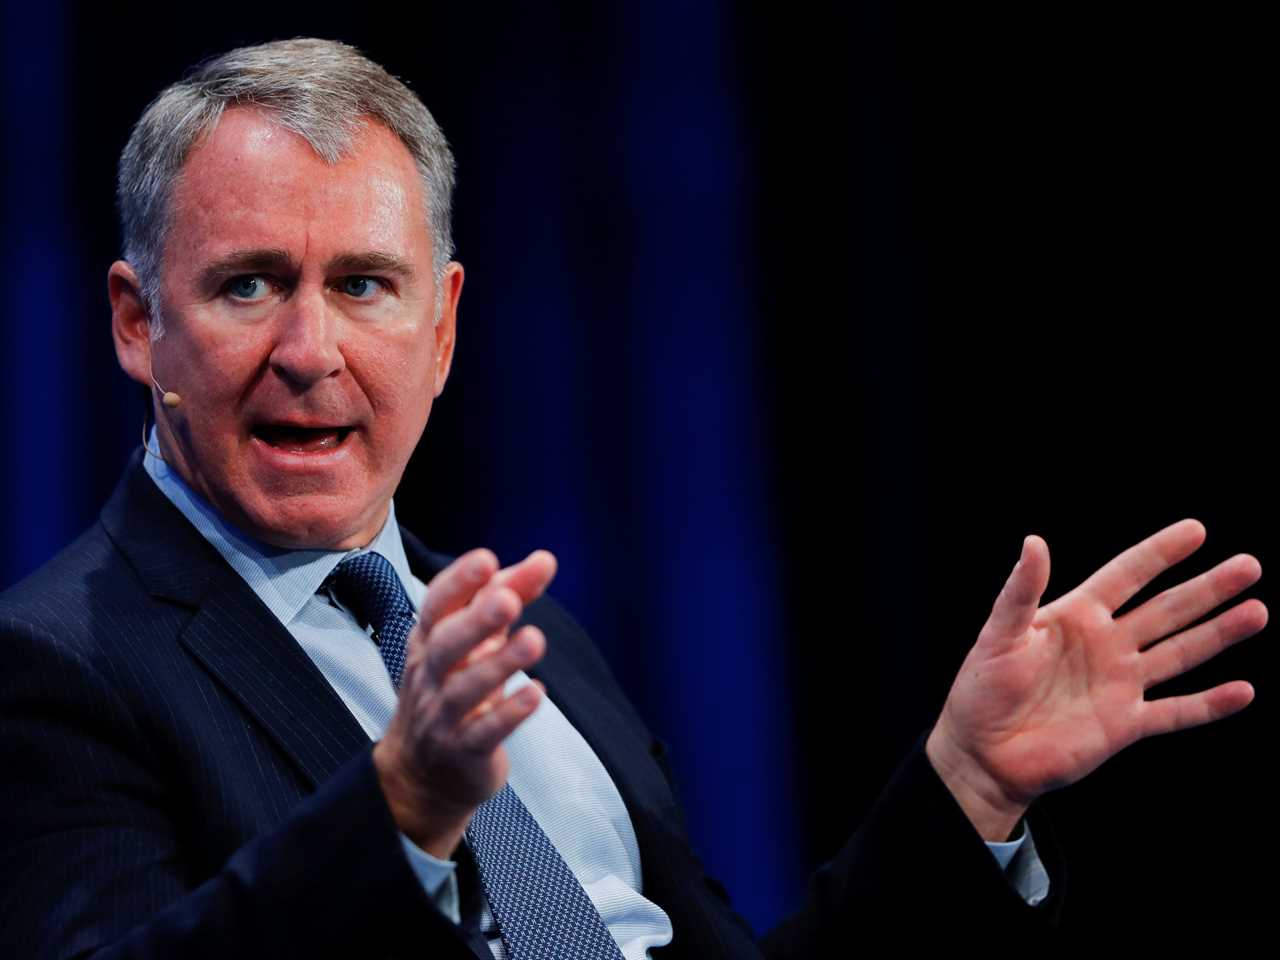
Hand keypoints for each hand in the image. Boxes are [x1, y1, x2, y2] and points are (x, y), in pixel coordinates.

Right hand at [373, 548, 556, 857]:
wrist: (421, 775)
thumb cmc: (453, 690)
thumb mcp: (475, 641)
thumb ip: (508, 596)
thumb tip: (543, 560)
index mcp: (430, 641)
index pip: (437, 605)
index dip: (458, 582)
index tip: (486, 560)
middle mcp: (432, 675)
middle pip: (447, 644)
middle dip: (476, 620)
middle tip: (508, 599)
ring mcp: (444, 715)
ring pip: (467, 688)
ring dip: (501, 663)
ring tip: (535, 640)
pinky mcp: (464, 751)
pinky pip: (485, 731)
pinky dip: (509, 713)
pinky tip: (536, 693)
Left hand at [926, 520, 1265, 839]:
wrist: (983, 754)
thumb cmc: (981, 690)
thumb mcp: (998, 635)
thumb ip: (1021, 591)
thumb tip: (1034, 541)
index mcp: (1076, 616)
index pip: (1126, 576)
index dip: (1159, 553)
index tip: (1196, 530)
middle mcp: (1106, 645)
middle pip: (1166, 610)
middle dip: (1207, 589)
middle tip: (1249, 566)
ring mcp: (1119, 684)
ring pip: (1180, 653)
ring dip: (1218, 634)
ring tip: (1257, 611)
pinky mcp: (1125, 724)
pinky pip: (1175, 712)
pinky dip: (1209, 703)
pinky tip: (1243, 690)